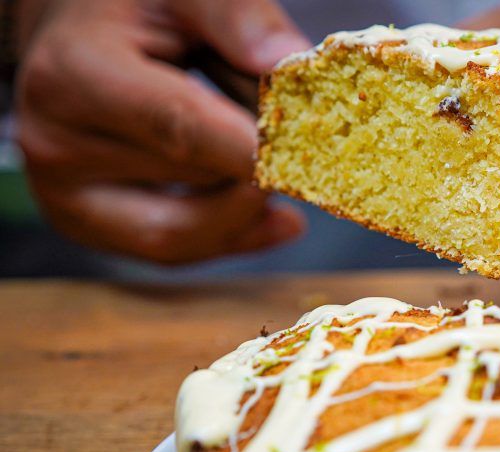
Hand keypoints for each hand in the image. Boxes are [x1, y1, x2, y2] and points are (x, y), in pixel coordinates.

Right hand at [15, 0, 310, 264]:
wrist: (74, 40)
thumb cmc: (130, 8)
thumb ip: (233, 15)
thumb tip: (282, 58)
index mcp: (73, 76)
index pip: (180, 127)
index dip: (254, 148)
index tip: (315, 153)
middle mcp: (57, 146)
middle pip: (195, 179)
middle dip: (261, 163)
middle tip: (302, 135)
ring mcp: (67, 197)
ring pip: (192, 228)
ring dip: (248, 196)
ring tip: (271, 154)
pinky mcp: (91, 228)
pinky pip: (180, 251)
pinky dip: (236, 235)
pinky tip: (278, 216)